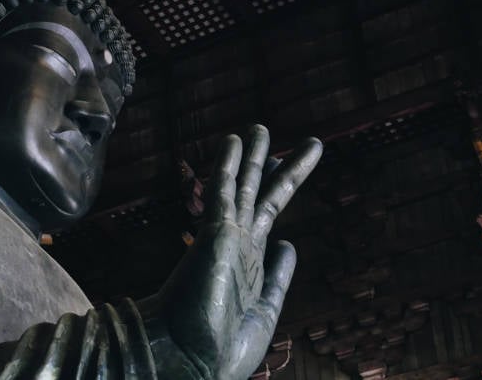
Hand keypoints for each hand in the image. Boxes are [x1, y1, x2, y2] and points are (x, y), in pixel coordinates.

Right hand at [142, 125, 321, 379]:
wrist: (190, 361)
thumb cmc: (222, 348)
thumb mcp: (265, 312)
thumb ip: (278, 278)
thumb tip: (291, 243)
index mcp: (250, 262)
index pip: (266, 214)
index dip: (278, 187)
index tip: (283, 166)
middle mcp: (237, 244)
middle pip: (258, 193)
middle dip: (270, 163)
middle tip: (270, 133)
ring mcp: (226, 238)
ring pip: (243, 185)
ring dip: (252, 155)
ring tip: (258, 126)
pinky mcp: (215, 234)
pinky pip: (224, 191)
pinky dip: (228, 164)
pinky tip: (233, 140)